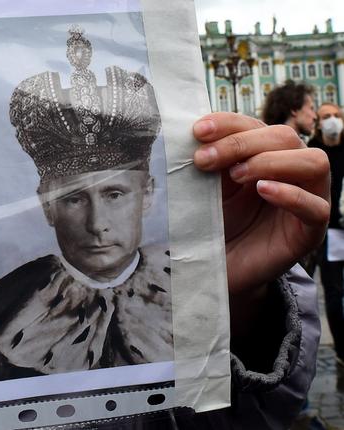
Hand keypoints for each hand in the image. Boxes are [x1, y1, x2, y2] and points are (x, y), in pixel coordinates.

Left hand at [193, 113, 328, 329]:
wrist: (215, 268)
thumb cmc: (214, 224)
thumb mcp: (207, 188)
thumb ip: (209, 162)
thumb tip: (193, 133)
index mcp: (265, 155)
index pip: (256, 124)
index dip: (228, 123)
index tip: (198, 131)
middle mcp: (291, 171)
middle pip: (284, 136)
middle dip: (241, 143)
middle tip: (204, 160)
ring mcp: (306, 199)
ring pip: (314, 162)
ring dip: (271, 161)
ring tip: (237, 175)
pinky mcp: (308, 232)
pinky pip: (316, 207)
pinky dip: (291, 194)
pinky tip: (263, 191)